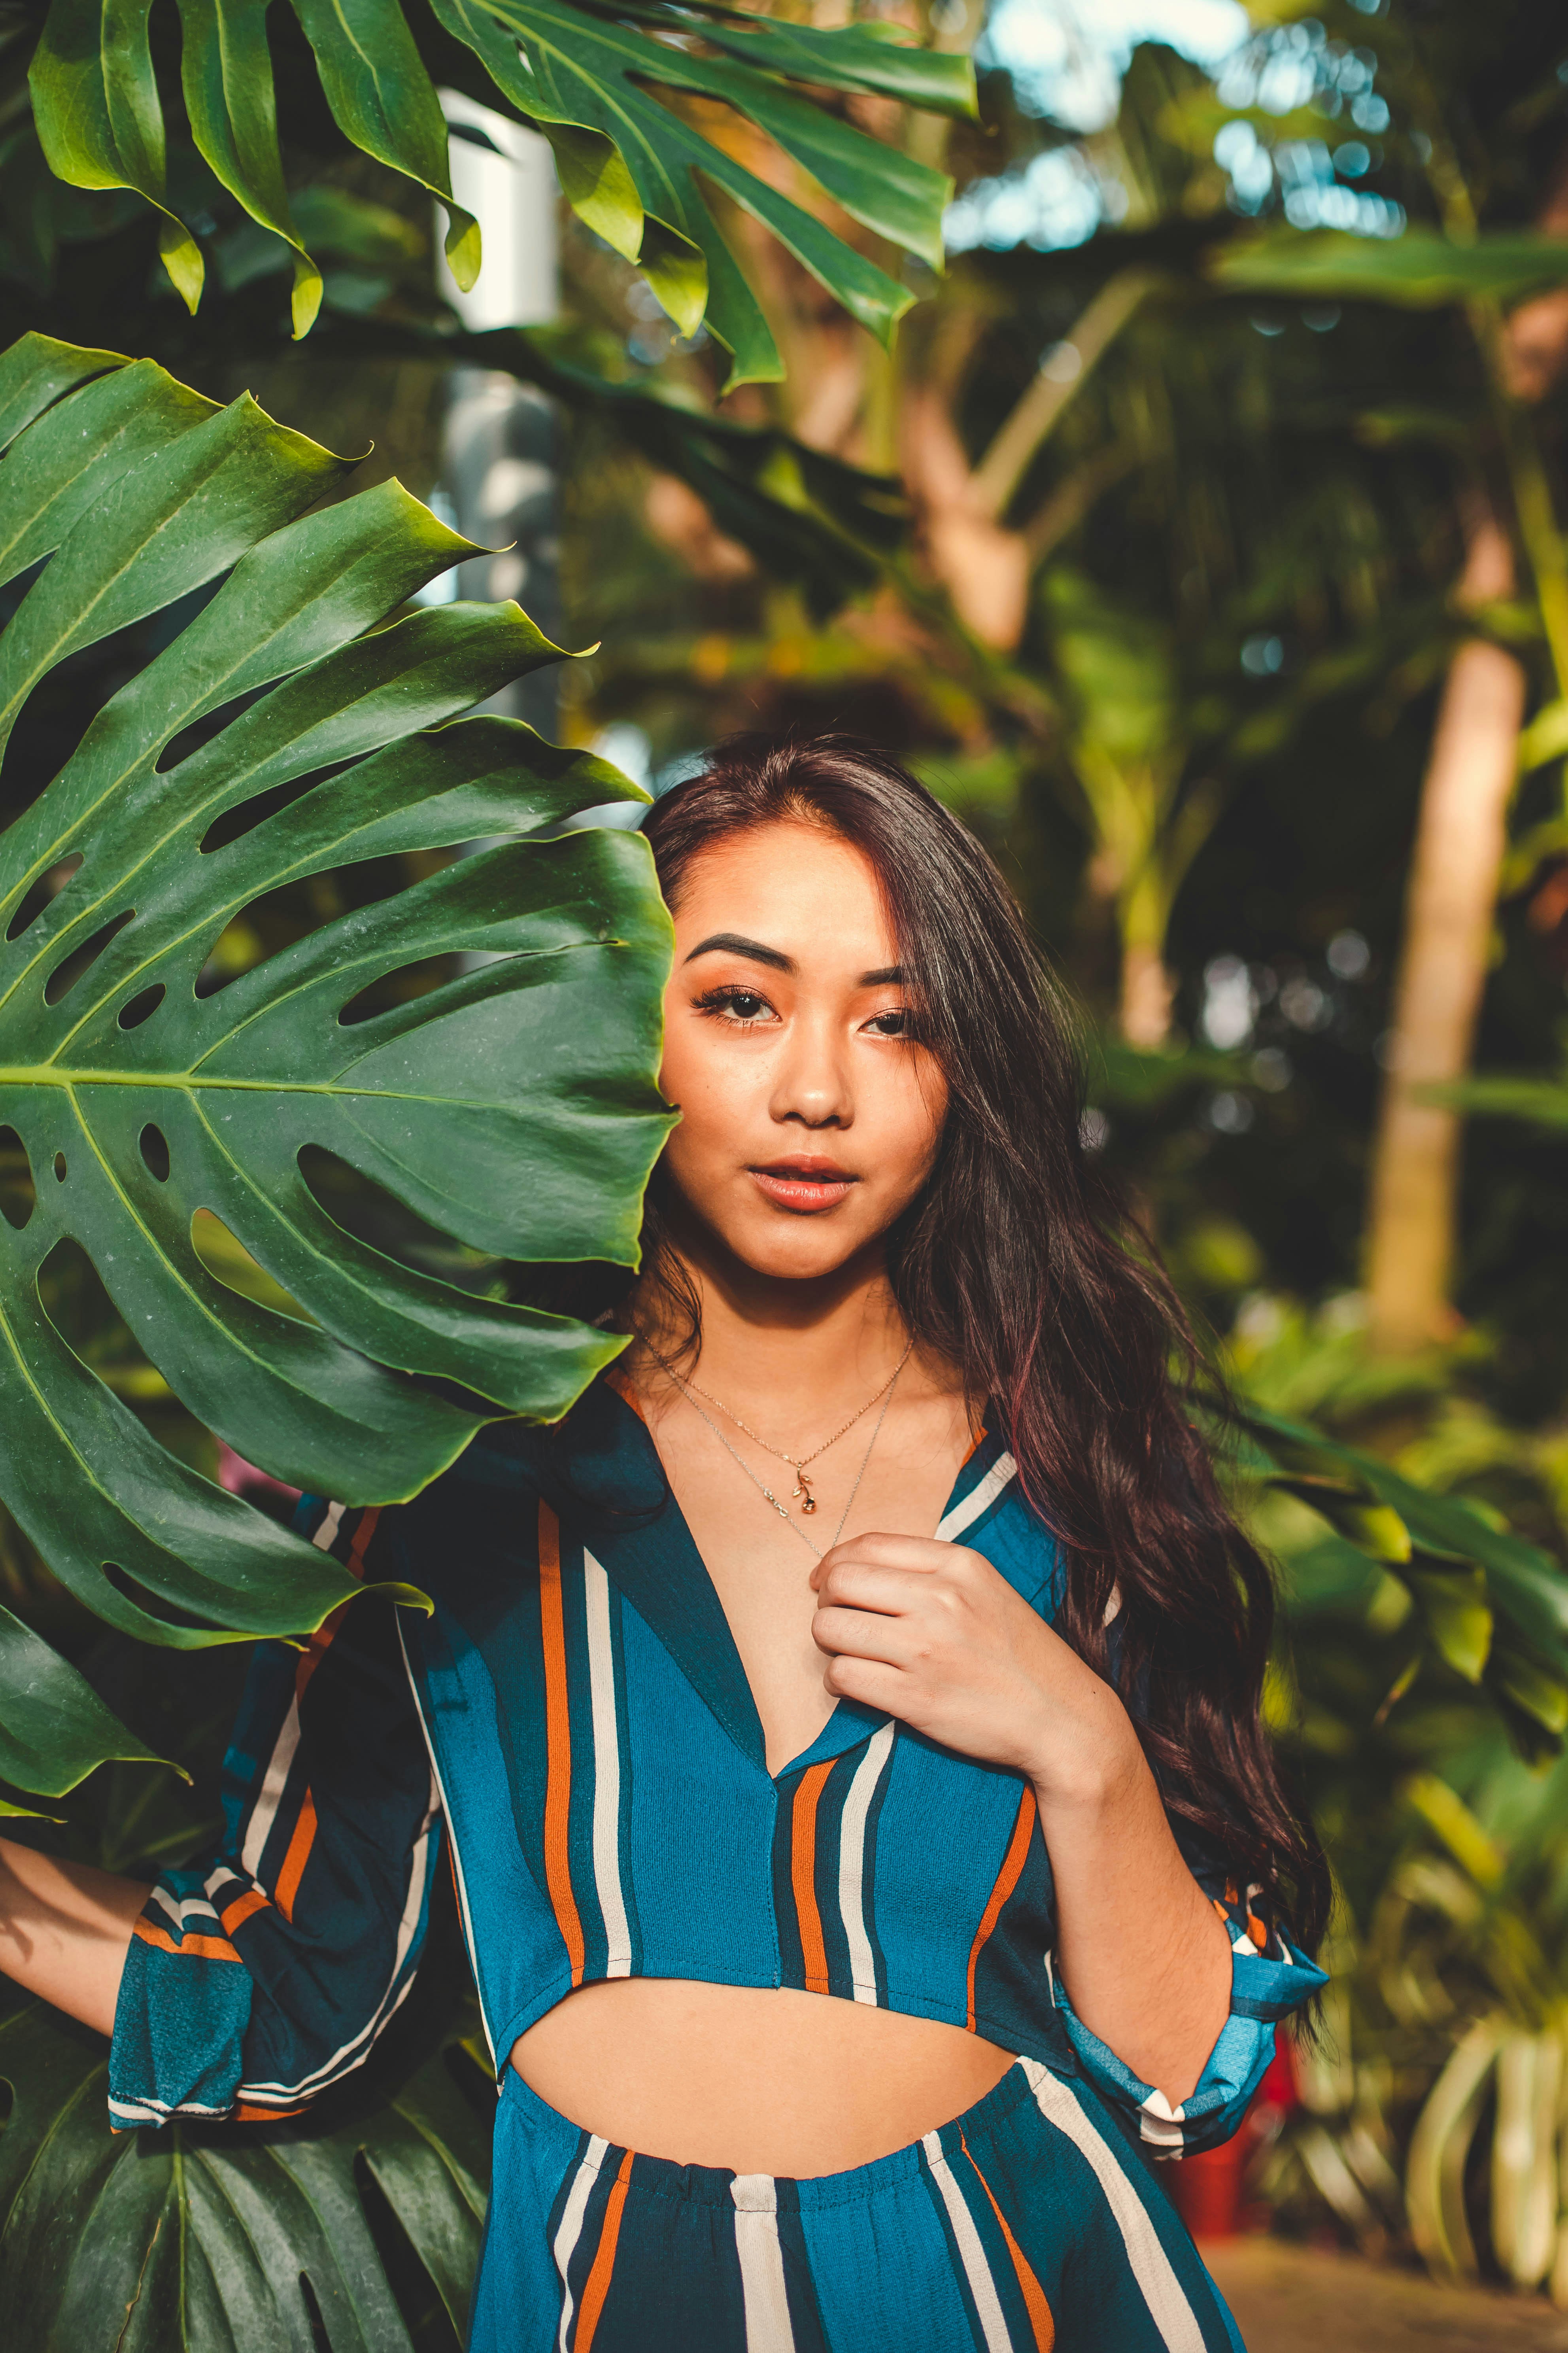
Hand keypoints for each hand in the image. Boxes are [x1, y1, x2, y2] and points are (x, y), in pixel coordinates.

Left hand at [809, 1532, 1139, 1811]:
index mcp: (958, 1565)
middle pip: (840, 1582)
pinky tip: (857, 1684)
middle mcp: (940, 1600)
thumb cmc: (1019, 1654)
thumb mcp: (986, 1588)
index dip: (833, 1563)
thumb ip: (931, 1572)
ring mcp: (926, 1649)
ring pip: (830, 1628)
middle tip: (839, 1620)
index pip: (866, 1545)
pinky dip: (838, 1681)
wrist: (1062, 1719)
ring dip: (829, 1643)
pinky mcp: (916, 1697)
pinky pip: (842, 1676)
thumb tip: (859, 1567)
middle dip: (826, 1601)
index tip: (826, 1582)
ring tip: (851, 1653)